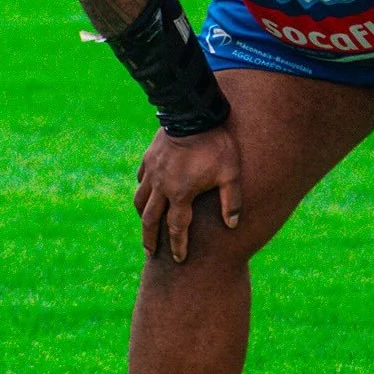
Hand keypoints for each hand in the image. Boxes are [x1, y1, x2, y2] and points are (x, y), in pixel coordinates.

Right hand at [133, 124, 242, 260]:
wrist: (193, 113)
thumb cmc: (216, 144)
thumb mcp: (230, 173)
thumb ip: (231, 201)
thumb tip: (232, 225)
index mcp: (181, 194)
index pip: (177, 228)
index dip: (178, 246)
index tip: (179, 260)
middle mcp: (161, 186)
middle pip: (151, 220)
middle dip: (151, 239)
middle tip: (151, 253)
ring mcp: (152, 171)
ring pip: (140, 200)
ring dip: (142, 216)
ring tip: (145, 225)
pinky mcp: (149, 157)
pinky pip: (141, 179)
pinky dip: (142, 190)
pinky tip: (145, 192)